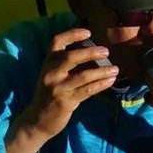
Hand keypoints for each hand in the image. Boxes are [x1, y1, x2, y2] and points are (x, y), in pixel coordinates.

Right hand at [6, 29, 117, 152]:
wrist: (37, 120)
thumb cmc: (49, 94)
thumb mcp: (53, 75)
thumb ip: (66, 64)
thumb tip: (94, 53)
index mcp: (47, 62)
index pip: (56, 41)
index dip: (72, 34)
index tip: (88, 32)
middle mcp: (51, 72)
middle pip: (71, 57)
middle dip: (91, 53)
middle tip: (106, 51)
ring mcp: (58, 87)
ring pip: (83, 76)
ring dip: (102, 71)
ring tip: (115, 69)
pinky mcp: (66, 101)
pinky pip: (87, 90)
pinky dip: (101, 84)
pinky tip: (110, 81)